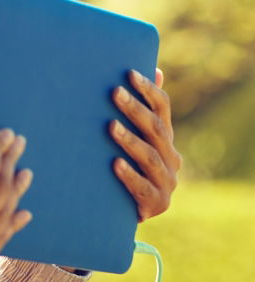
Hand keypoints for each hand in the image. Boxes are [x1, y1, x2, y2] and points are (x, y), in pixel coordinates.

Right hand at [0, 89, 33, 281]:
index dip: (0, 146)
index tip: (8, 133)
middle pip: (2, 188)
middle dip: (10, 163)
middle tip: (19, 146)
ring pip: (5, 213)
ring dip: (16, 191)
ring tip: (24, 173)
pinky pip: (1, 239)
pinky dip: (12, 222)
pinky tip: (21, 210)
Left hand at [109, 67, 181, 221]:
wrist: (123, 211)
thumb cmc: (126, 166)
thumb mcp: (135, 138)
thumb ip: (144, 109)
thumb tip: (155, 70)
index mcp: (167, 139)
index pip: (163, 109)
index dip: (148, 91)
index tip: (129, 74)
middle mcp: (171, 158)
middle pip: (156, 130)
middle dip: (135, 110)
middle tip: (114, 92)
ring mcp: (166, 182)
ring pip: (149, 157)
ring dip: (130, 140)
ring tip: (110, 126)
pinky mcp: (156, 204)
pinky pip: (142, 188)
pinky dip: (129, 175)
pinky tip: (114, 163)